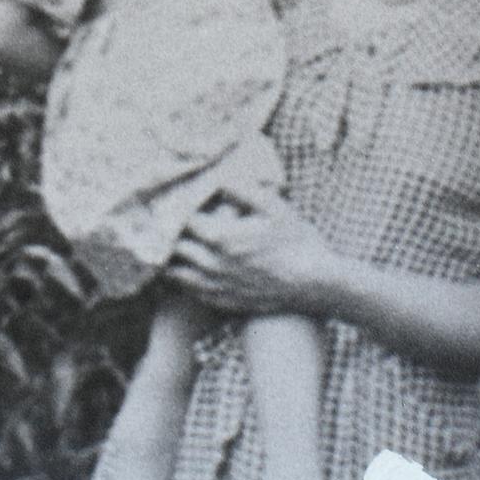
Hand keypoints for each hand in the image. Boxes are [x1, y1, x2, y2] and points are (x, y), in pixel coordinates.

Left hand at [166, 191, 331, 314]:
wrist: (314, 284)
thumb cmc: (296, 242)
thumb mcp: (274, 206)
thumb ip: (243, 190)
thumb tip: (219, 178)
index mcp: (222, 237)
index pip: (182, 220)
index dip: (176, 207)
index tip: (175, 198)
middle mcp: (212, 264)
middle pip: (173, 247)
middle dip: (168, 232)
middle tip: (166, 219)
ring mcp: (217, 286)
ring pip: (176, 273)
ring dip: (171, 257)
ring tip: (172, 243)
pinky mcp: (223, 301)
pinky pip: (190, 291)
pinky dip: (183, 278)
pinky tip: (187, 268)